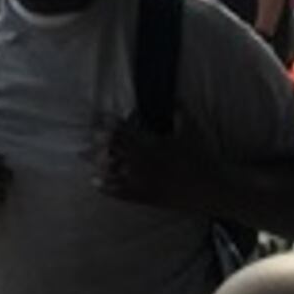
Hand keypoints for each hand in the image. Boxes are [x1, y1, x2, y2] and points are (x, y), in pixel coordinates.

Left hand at [94, 118, 230, 216]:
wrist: (212, 188)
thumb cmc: (202, 156)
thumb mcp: (191, 128)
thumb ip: (179, 110)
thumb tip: (173, 97)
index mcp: (151, 144)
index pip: (123, 131)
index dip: (109, 124)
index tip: (98, 118)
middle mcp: (143, 163)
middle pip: (112, 151)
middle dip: (97, 144)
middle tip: (83, 138)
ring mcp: (143, 181)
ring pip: (112, 172)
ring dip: (96, 163)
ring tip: (82, 157)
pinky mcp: (146, 197)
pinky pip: (121, 193)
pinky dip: (106, 187)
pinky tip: (94, 182)